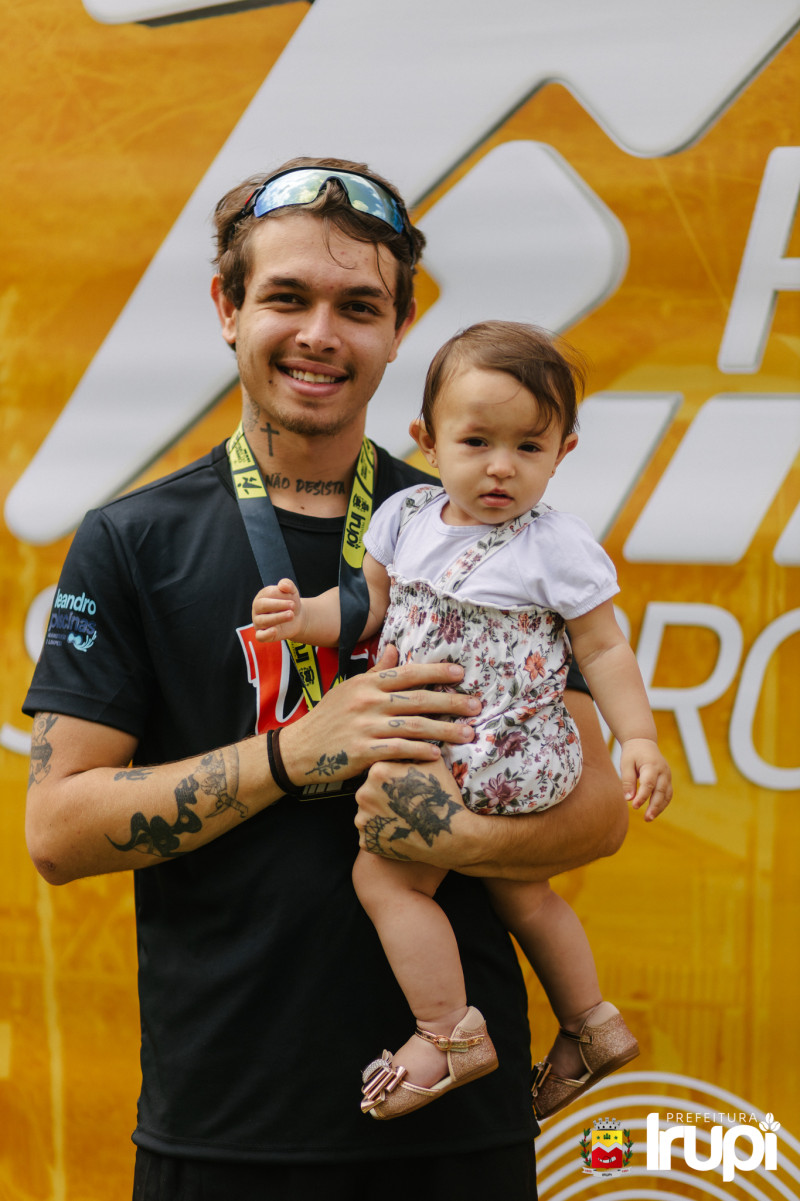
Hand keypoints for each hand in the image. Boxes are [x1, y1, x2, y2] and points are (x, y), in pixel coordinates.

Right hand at [252, 578, 305, 642]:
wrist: (296, 617)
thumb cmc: (290, 602)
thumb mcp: (292, 591)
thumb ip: (287, 584)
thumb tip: (282, 585)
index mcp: (262, 596)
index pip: (267, 594)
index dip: (280, 596)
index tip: (293, 600)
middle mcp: (257, 609)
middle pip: (261, 606)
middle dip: (278, 605)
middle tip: (293, 605)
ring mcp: (258, 622)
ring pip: (262, 621)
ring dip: (278, 617)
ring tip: (291, 615)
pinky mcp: (263, 635)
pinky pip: (259, 636)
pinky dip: (265, 634)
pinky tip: (275, 630)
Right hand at [278, 646, 480, 785]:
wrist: (299, 749)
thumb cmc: (328, 718)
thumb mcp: (349, 688)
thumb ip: (375, 671)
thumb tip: (396, 648)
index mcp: (367, 683)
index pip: (407, 673)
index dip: (436, 672)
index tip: (461, 674)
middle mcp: (367, 701)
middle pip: (417, 699)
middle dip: (450, 702)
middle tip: (476, 706)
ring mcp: (364, 726)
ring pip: (413, 726)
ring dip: (444, 730)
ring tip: (468, 734)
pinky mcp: (362, 752)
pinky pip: (397, 750)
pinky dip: (419, 752)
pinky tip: (438, 755)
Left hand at [355, 755, 478, 870]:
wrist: (449, 833)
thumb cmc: (441, 796)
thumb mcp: (433, 762)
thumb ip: (417, 748)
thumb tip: (415, 734)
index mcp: (377, 772)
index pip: (379, 769)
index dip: (394, 777)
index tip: (406, 784)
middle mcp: (363, 794)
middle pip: (370, 790)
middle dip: (384, 795)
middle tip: (405, 803)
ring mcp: (363, 820)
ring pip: (368, 812)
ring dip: (380, 814)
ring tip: (402, 817)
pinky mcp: (366, 841)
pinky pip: (369, 834)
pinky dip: (380, 833)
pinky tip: (397, 830)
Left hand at [620, 738, 671, 821]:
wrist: (643, 742)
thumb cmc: (632, 754)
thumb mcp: (626, 763)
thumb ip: (627, 781)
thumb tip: (628, 799)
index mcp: (651, 765)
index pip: (648, 783)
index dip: (642, 796)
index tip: (634, 806)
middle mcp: (662, 771)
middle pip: (660, 791)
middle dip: (654, 806)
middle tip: (646, 818)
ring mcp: (667, 775)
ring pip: (667, 794)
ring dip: (659, 807)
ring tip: (649, 818)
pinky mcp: (668, 779)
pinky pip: (668, 794)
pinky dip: (662, 803)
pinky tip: (654, 812)